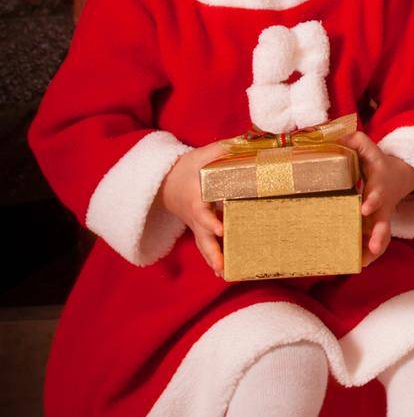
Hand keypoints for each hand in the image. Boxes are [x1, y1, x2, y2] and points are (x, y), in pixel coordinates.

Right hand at [160, 140, 235, 277]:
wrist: (166, 182)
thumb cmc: (187, 168)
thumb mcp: (201, 155)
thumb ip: (222, 149)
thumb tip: (245, 142)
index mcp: (195, 197)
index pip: (202, 211)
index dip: (210, 221)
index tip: (221, 229)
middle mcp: (195, 215)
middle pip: (202, 237)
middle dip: (212, 252)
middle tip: (222, 266)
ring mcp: (196, 225)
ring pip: (203, 246)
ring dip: (213, 260)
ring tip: (224, 274)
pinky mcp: (200, 230)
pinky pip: (206, 246)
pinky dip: (213, 259)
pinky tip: (224, 272)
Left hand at [347, 130, 413, 260]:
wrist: (396, 178)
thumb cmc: (374, 164)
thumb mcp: (368, 148)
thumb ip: (355, 141)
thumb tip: (337, 139)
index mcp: (378, 185)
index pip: (377, 192)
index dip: (372, 200)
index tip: (364, 208)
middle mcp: (382, 205)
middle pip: (384, 222)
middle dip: (379, 235)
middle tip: (372, 246)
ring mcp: (380, 218)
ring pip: (382, 237)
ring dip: (375, 250)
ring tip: (364, 262)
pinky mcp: (375, 227)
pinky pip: (375, 243)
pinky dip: (368, 256)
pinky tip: (358, 264)